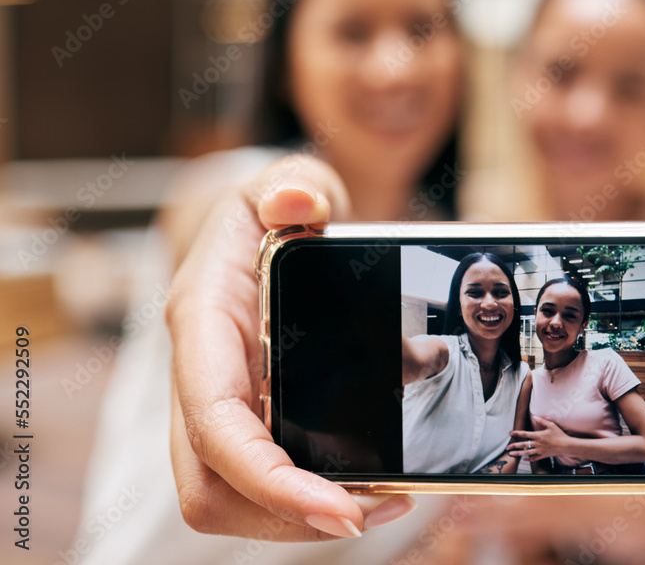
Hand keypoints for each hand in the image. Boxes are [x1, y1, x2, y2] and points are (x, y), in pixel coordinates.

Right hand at [167, 154, 414, 539]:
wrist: (264, 232)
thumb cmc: (273, 212)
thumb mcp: (284, 184)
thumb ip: (291, 186)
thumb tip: (298, 204)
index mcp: (203, 322)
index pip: (216, 422)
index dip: (269, 479)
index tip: (340, 508)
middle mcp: (200, 375)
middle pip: (211, 485)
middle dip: (286, 517)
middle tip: (373, 511)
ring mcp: (220, 404)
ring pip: (230, 498)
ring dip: (298, 520)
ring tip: (384, 503)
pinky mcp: (246, 419)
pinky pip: (259, 482)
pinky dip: (304, 501)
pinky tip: (369, 487)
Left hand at [507, 415, 573, 460]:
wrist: (566, 446)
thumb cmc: (559, 434)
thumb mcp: (551, 425)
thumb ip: (542, 421)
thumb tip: (534, 417)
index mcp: (538, 435)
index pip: (525, 434)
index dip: (517, 433)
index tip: (511, 433)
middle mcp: (538, 443)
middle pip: (524, 444)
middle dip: (514, 445)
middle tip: (507, 447)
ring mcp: (540, 450)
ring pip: (527, 452)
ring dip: (518, 453)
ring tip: (511, 454)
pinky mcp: (543, 455)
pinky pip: (534, 458)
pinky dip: (529, 459)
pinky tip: (524, 459)